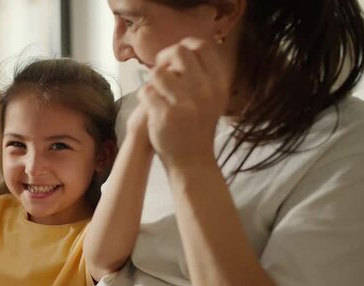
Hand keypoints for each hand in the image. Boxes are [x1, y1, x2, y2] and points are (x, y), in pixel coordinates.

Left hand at [137, 37, 230, 168]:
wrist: (192, 161)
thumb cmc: (198, 127)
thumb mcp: (212, 99)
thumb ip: (201, 74)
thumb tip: (181, 48)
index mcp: (218, 83)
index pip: (202, 46)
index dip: (184, 46)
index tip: (175, 59)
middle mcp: (204, 90)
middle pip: (177, 52)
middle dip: (163, 59)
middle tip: (160, 72)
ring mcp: (185, 103)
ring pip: (157, 72)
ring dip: (152, 81)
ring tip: (156, 94)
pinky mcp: (165, 115)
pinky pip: (146, 91)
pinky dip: (144, 98)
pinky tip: (151, 108)